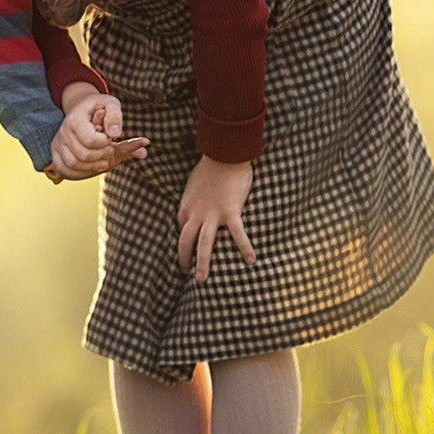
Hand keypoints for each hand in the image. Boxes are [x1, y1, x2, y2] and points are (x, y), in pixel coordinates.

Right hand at [50, 84, 148, 179]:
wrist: (83, 108)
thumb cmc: (100, 107)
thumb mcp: (111, 104)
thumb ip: (115, 117)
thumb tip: (115, 134)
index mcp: (75, 119)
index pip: (90, 139)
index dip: (104, 143)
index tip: (111, 138)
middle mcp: (63, 132)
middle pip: (83, 155)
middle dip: (101, 156)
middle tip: (110, 150)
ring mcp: (57, 143)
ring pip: (73, 165)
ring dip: (93, 167)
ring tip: (104, 161)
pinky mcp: (56, 153)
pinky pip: (64, 170)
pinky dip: (80, 173)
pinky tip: (93, 167)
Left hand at [175, 155, 254, 282]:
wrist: (224, 153)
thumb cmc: (212, 164)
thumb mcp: (195, 181)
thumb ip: (196, 194)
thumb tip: (199, 199)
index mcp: (186, 205)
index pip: (181, 228)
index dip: (183, 242)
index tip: (187, 250)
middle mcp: (195, 213)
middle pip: (185, 241)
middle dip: (184, 259)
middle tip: (187, 273)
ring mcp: (212, 214)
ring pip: (203, 244)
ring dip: (202, 263)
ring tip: (202, 280)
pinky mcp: (230, 211)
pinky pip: (237, 234)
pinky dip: (244, 248)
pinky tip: (251, 261)